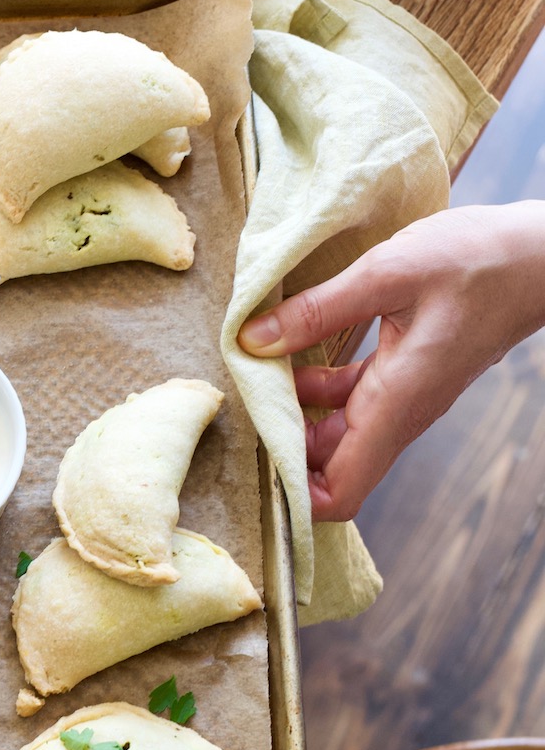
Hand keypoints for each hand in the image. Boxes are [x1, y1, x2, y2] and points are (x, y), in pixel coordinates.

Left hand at [237, 204, 544, 521]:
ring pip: (335, 433)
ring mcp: (402, 398)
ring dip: (293, 415)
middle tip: (235, 408)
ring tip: (251, 375)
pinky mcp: (403, 376)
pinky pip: (349, 401)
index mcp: (396, 404)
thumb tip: (253, 341)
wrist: (540, 254)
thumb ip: (319, 310)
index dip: (294, 495)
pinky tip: (287, 352)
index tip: (253, 464)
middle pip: (328, 467)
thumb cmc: (479, 259)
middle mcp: (399, 413)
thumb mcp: (390, 272)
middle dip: (280, 450)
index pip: (341, 492)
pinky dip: (315, 388)